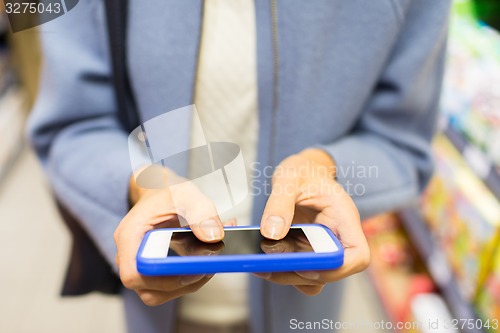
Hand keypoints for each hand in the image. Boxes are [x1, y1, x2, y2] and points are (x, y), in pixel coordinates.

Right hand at [114, 166, 225, 305]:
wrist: (160, 192)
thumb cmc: (168, 193)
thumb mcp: (187, 194)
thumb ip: (202, 212)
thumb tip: (213, 238)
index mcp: (130, 235)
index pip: (134, 274)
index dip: (163, 279)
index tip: (191, 269)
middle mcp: (128, 255)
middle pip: (148, 290)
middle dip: (181, 284)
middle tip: (207, 268)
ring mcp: (138, 266)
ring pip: (158, 293)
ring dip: (187, 285)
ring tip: (210, 264)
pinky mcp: (151, 271)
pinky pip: (166, 287)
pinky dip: (188, 280)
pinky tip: (205, 262)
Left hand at [258, 149, 369, 294]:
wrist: (300, 171)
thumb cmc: (302, 170)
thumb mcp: (288, 178)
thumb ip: (279, 203)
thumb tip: (271, 234)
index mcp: (344, 217)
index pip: (359, 255)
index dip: (337, 268)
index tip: (306, 266)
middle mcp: (338, 236)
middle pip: (332, 272)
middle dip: (300, 274)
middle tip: (266, 266)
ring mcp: (324, 247)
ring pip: (315, 277)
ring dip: (288, 276)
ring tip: (259, 265)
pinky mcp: (309, 252)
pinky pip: (301, 272)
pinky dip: (282, 271)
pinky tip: (262, 260)